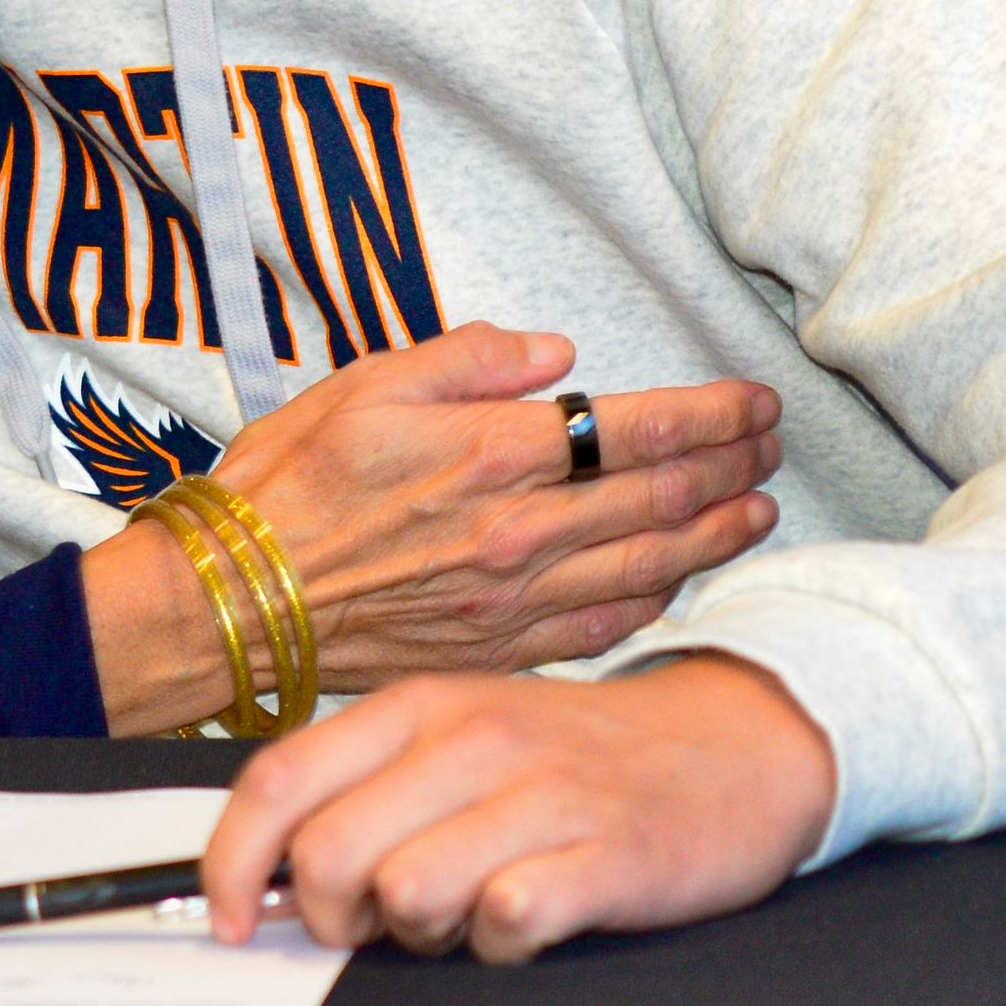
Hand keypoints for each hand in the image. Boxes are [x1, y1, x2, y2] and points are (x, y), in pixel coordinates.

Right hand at [79, 325, 784, 734]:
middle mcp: (516, 532)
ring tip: (758, 509)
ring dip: (716, 535)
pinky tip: (679, 581)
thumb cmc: (286, 485)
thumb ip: (466, 360)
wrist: (232, 598)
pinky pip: (602, 630)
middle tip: (772, 445)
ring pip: (649, 568)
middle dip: (733, 465)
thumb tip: (552, 353)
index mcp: (488, 454)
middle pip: (662, 497)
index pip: (637, 428)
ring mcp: (512, 601)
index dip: (712, 413)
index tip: (753, 400)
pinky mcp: (497, 652)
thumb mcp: (364, 384)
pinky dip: (656, 603)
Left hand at [198, 653, 833, 959]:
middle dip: (330, 916)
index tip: (228, 919)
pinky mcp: (606, 855)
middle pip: (328, 853)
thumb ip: (367, 782)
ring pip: (407, 893)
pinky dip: (500, 945)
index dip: (229, 863)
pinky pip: (507, 922)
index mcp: (417, 707)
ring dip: (419, 932)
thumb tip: (268, 862)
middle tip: (371, 923)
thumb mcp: (460, 735)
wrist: (733, 741)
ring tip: (460, 913)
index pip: (278, 780)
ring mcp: (540, 795)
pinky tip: (523, 921)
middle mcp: (470, 739)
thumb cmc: (576, 752)